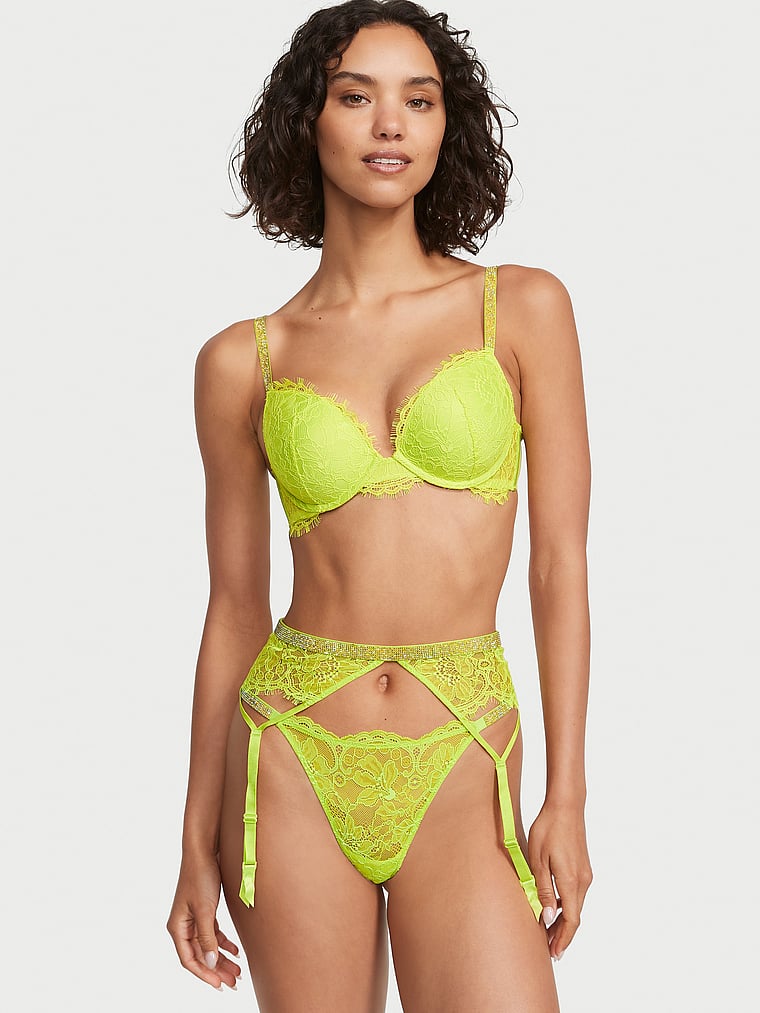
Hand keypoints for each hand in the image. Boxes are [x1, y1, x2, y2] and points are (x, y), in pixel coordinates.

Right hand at [167, 852, 241, 989]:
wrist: (204, 850)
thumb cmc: (200, 876)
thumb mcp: (205, 909)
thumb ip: (207, 937)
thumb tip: (210, 963)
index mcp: (177, 927)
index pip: (189, 960)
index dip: (204, 974)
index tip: (220, 985)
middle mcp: (183, 925)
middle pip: (200, 955)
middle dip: (217, 970)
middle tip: (234, 982)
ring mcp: (194, 918)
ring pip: (209, 946)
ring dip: (222, 958)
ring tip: (238, 970)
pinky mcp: (205, 910)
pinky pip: (214, 933)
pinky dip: (224, 943)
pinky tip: (236, 950)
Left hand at [528, 801, 592, 960]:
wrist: (566, 806)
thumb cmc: (548, 828)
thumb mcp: (538, 859)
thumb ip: (542, 889)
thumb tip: (548, 916)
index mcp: (571, 881)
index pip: (571, 920)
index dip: (563, 938)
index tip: (555, 954)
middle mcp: (582, 881)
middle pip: (574, 916)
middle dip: (563, 935)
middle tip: (550, 950)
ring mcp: (585, 874)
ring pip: (575, 905)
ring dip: (564, 921)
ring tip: (549, 933)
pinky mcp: (582, 867)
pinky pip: (575, 894)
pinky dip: (566, 906)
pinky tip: (554, 908)